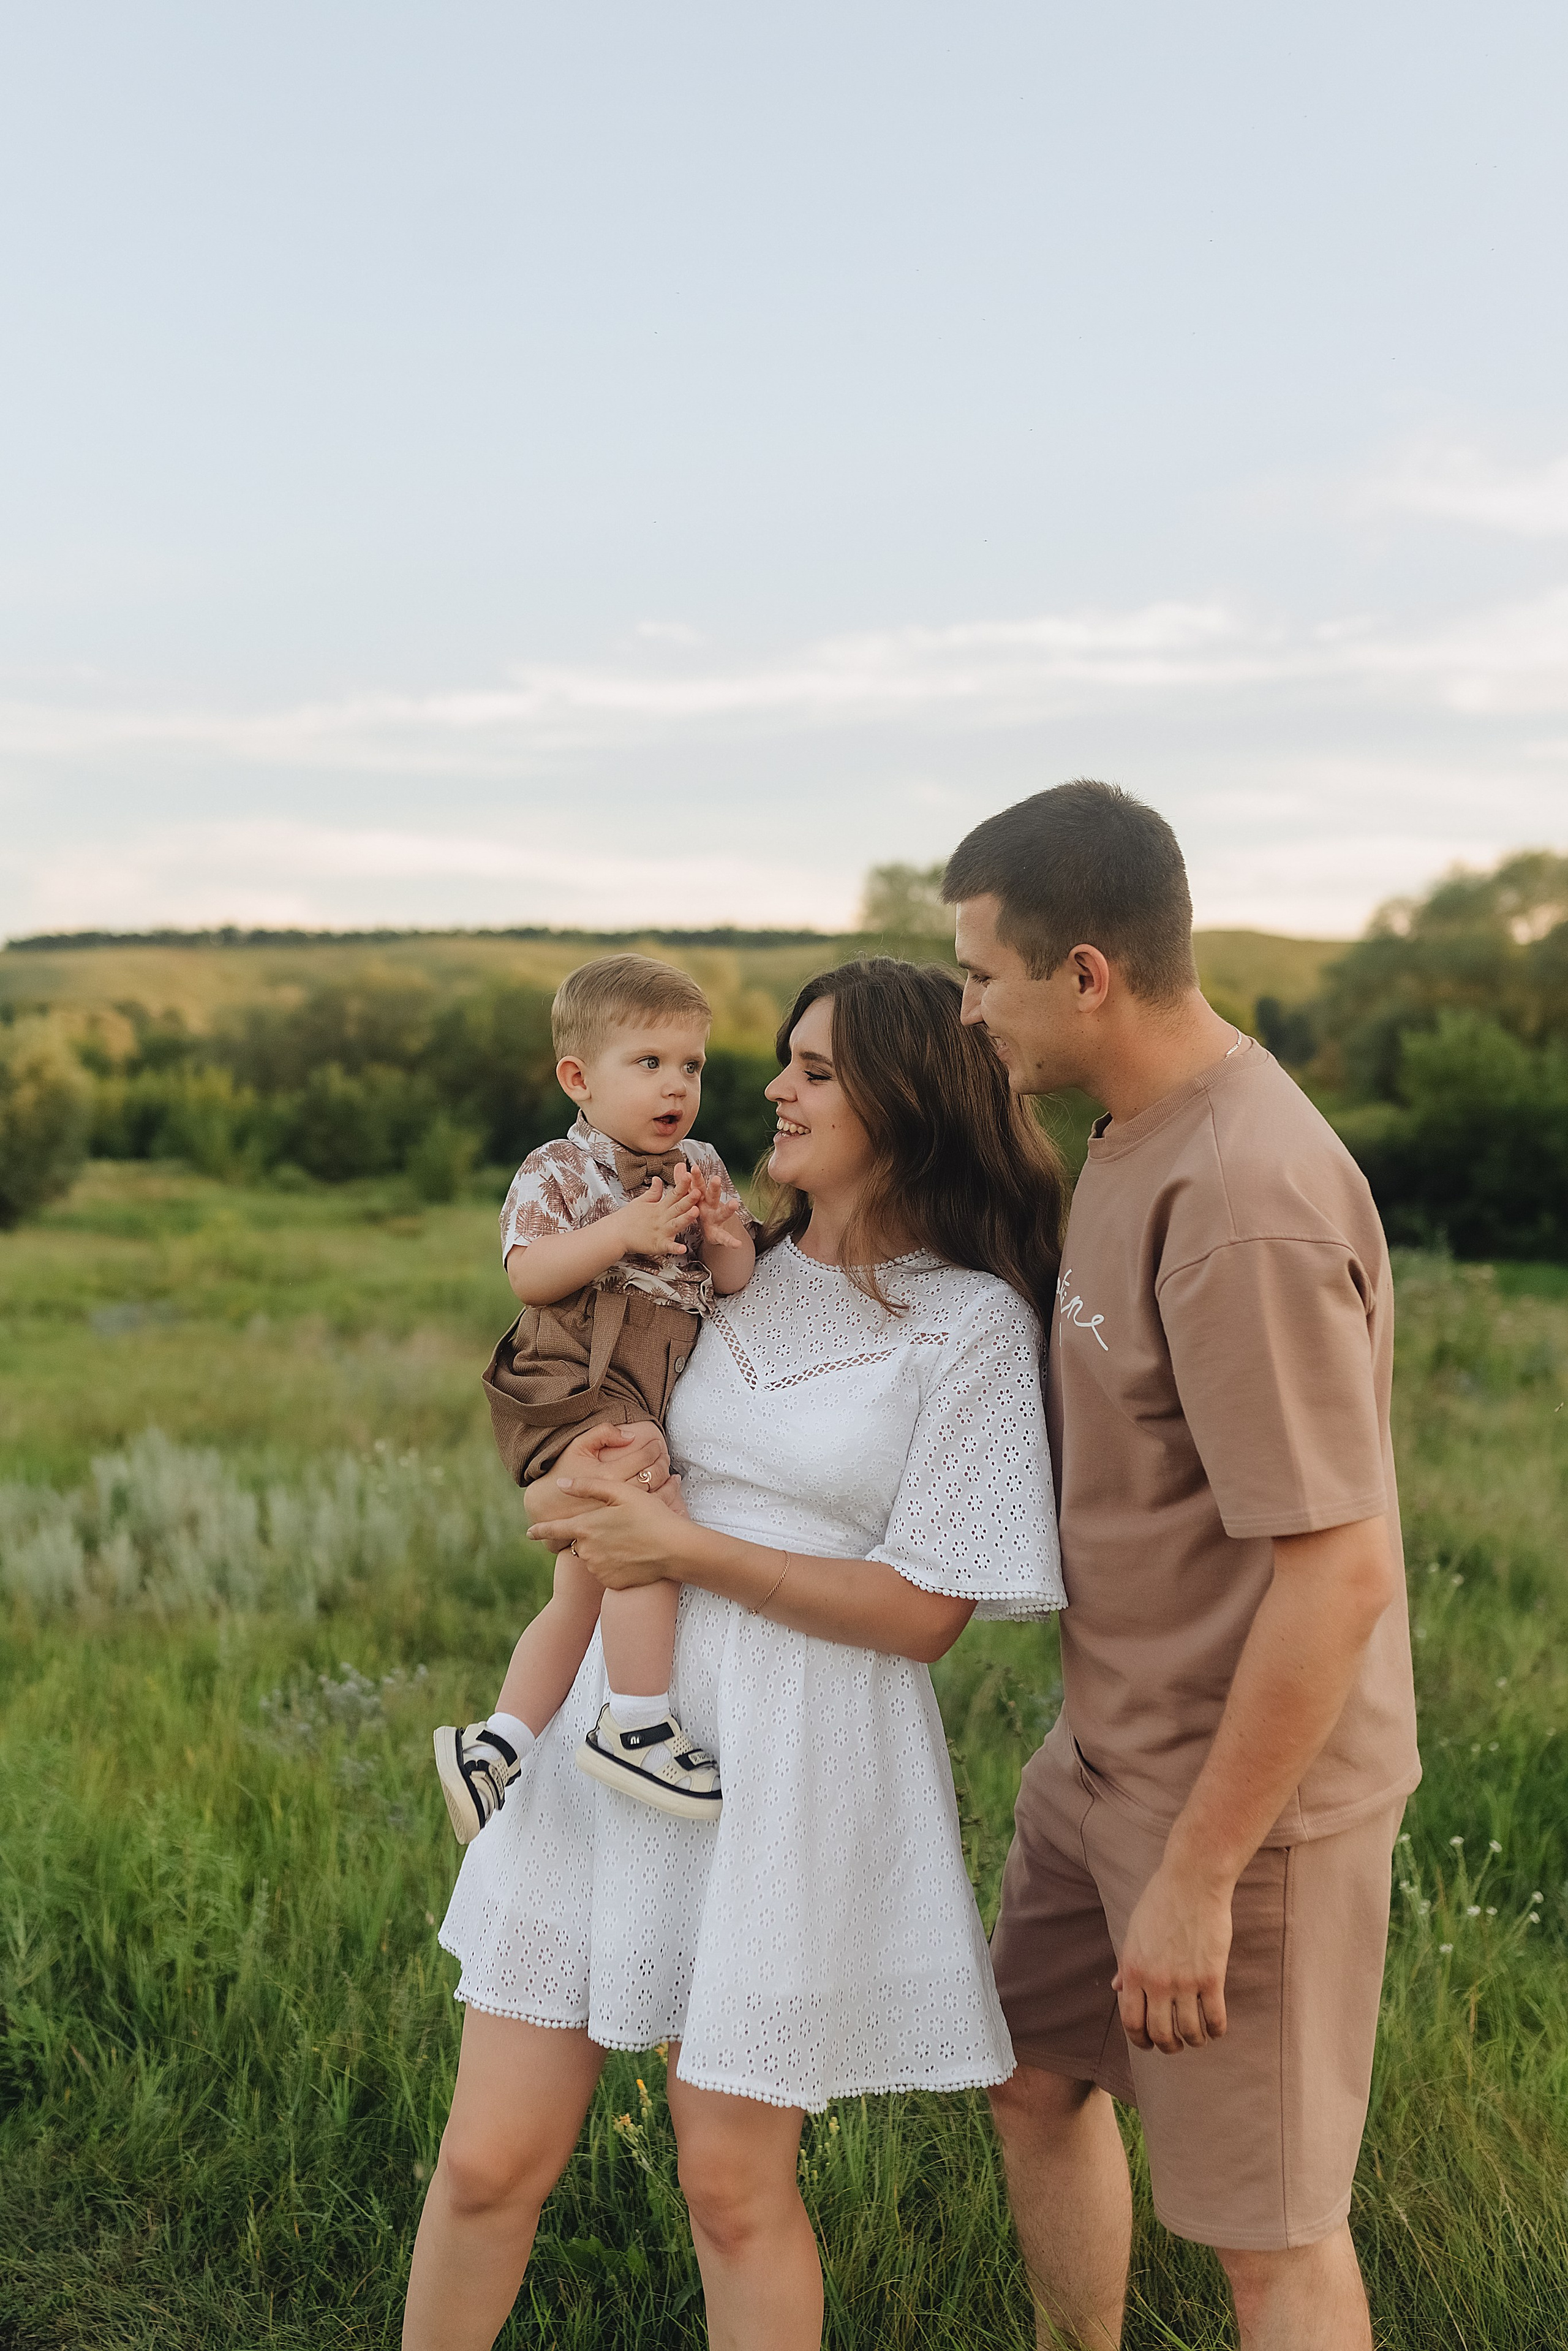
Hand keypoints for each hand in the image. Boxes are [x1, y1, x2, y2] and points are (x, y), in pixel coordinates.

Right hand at [524, 1422, 669, 1547]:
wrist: (548, 1508)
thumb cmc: (563, 1472)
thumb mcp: (578, 1446)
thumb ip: (603, 1434)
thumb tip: (630, 1436)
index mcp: (608, 1474)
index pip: (643, 1457)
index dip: (654, 1448)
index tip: (657, 1444)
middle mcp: (616, 1496)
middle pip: (653, 1476)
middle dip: (663, 1463)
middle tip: (665, 1457)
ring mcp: (620, 1513)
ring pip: (655, 1495)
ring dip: (666, 1482)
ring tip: (668, 1474)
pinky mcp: (621, 1526)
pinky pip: (648, 1513)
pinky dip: (662, 1501)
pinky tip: (664, 1493)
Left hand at [530, 1474, 685, 1588]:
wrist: (675, 1550)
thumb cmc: (651, 1516)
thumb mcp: (621, 1493)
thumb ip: (588, 1487)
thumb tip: (561, 1484)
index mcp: (586, 1527)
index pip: (554, 1529)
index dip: (540, 1530)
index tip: (528, 1532)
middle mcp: (587, 1551)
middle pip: (579, 1542)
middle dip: (591, 1536)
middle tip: (617, 1528)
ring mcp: (599, 1569)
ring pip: (593, 1557)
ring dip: (602, 1550)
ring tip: (629, 1541)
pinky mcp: (611, 1583)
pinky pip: (606, 1572)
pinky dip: (614, 1565)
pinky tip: (632, 1556)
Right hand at [617, 1170, 700, 1258]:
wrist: (615, 1233)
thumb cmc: (628, 1218)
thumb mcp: (642, 1201)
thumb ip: (653, 1192)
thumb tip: (658, 1179)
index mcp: (660, 1207)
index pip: (673, 1194)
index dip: (681, 1185)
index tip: (688, 1175)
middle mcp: (662, 1218)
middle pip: (677, 1207)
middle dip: (688, 1199)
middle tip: (698, 1191)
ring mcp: (660, 1232)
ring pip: (676, 1224)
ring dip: (686, 1218)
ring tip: (695, 1212)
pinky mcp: (657, 1245)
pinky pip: (668, 1247)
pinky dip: (675, 1248)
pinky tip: (683, 1249)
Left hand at [691, 1169, 745, 1249]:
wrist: (712, 1229)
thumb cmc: (701, 1210)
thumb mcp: (692, 1197)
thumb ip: (685, 1182)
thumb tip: (680, 1165)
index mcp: (701, 1198)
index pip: (698, 1186)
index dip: (696, 1177)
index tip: (694, 1167)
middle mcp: (711, 1206)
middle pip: (713, 1195)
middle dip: (714, 1188)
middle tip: (716, 1179)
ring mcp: (717, 1219)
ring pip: (723, 1212)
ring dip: (729, 1209)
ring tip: (734, 1204)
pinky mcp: (719, 1233)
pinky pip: (725, 1237)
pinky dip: (731, 1241)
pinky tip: (737, 1243)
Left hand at [1112, 1856, 1233, 2053]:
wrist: (1192, 1881)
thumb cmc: (1161, 1901)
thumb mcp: (1134, 1933)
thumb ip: (1127, 1965)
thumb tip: (1118, 1989)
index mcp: (1133, 1970)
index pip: (1131, 2022)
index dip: (1140, 2040)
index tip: (1149, 2043)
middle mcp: (1156, 1981)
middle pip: (1160, 2033)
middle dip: (1167, 2046)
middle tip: (1175, 2045)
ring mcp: (1185, 1981)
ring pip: (1188, 2031)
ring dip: (1193, 2041)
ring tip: (1197, 2037)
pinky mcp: (1211, 1977)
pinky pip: (1215, 2019)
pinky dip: (1215, 2031)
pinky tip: (1215, 2028)